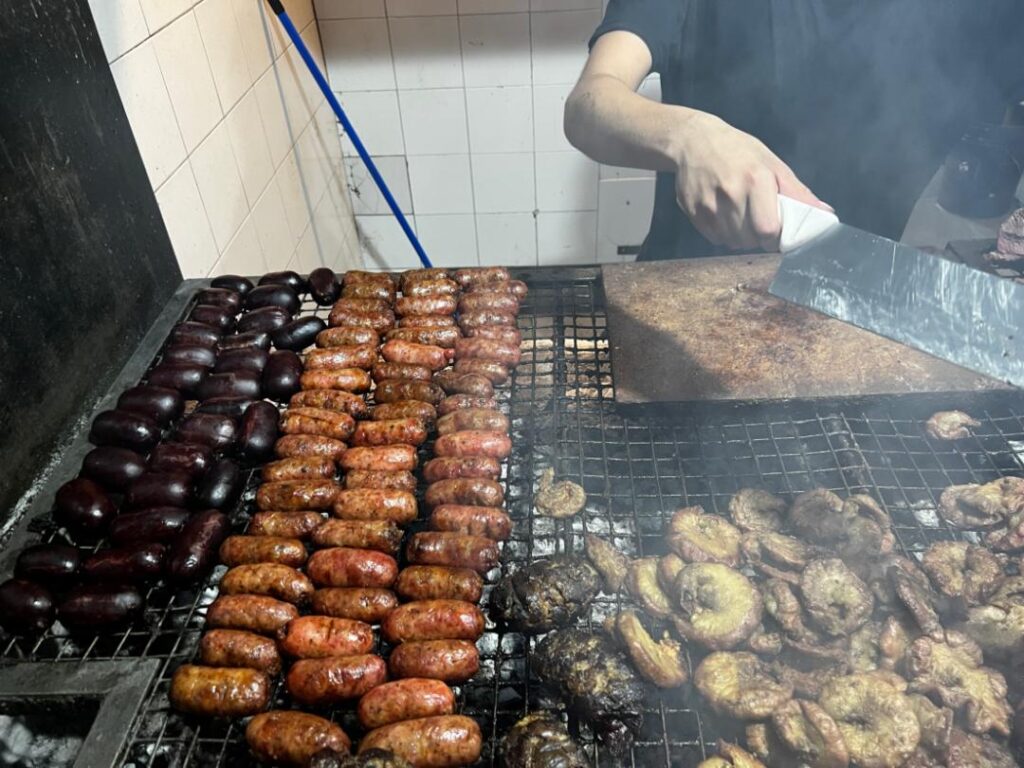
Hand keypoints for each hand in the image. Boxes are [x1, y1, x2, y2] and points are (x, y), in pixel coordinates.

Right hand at [673, 113, 830, 250]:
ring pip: (733, 242)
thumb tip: (825, 212)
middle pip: (751, 240)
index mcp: (756, 179)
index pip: (768, 229)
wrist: (693, 141)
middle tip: (757, 219)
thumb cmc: (738, 150)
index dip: (774, 235)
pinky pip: (715, 239)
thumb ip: (797, 192)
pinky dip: (723, 233)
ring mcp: (709, 204)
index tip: (775, 229)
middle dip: (758, 236)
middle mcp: (731, 193)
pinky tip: (723, 214)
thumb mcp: (771, 164)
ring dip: (741, 237)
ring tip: (739, 214)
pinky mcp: (693, 212)